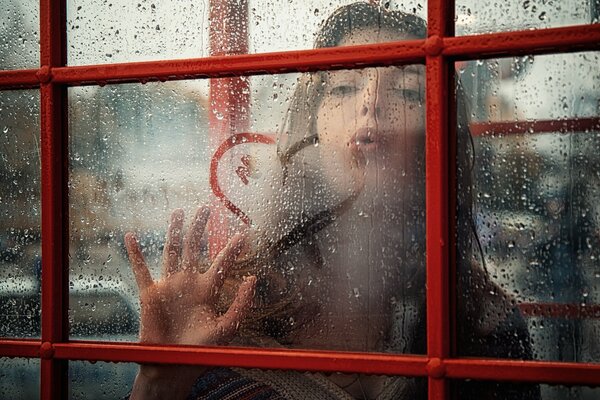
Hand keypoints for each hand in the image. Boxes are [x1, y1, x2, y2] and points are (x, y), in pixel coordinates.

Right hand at [125, 207, 255, 345]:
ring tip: (178, 212)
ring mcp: (169, 286)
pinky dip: (135, 253)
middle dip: (199, 228)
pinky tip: (131, 236)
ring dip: (174, 232)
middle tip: (205, 208)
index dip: (232, 249)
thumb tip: (252, 277)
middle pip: (194, 248)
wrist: (173, 365)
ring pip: (171, 252)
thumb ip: (241, 304)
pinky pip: (140, 270)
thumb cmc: (201, 350)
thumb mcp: (227, 328)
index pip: (221, 263)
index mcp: (208, 290)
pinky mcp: (149, 294)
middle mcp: (188, 283)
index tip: (243, 234)